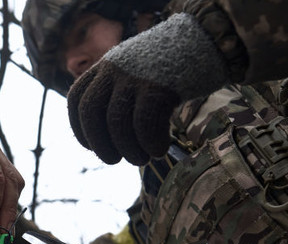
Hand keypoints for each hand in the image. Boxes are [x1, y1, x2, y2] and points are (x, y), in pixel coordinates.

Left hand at [67, 13, 228, 164]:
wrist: (209, 38)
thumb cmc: (175, 65)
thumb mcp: (138, 71)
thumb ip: (121, 95)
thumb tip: (112, 138)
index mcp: (107, 65)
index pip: (78, 98)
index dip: (80, 127)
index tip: (91, 146)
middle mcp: (115, 68)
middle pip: (92, 113)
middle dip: (100, 144)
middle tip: (114, 160)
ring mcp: (135, 77)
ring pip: (117, 123)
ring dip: (129, 149)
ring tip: (143, 158)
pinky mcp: (158, 86)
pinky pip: (144, 124)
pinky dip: (150, 143)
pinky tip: (160, 150)